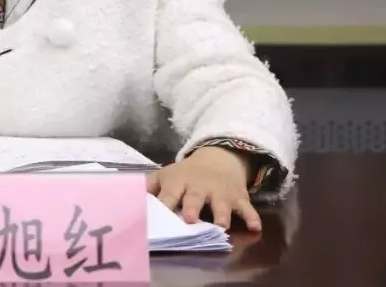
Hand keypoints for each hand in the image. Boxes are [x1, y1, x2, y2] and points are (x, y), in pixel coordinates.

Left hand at [146, 146, 261, 231]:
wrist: (218, 158)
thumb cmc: (186, 174)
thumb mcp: (166, 174)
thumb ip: (150, 186)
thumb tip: (129, 197)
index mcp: (179, 182)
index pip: (169, 194)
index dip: (164, 204)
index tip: (157, 216)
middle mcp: (199, 187)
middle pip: (195, 197)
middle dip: (192, 208)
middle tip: (189, 219)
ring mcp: (220, 193)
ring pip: (221, 205)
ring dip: (221, 215)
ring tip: (221, 226)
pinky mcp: (238, 198)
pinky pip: (247, 208)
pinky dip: (252, 216)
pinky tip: (255, 226)